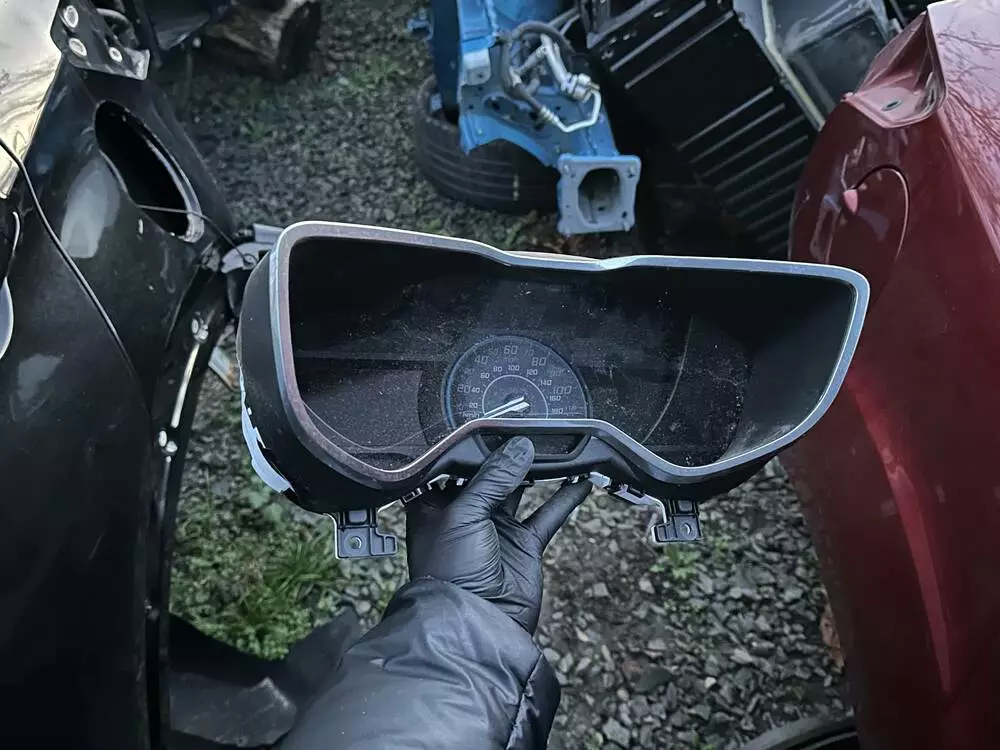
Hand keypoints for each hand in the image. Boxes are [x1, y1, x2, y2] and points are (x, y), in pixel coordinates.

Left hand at [406, 437, 590, 632]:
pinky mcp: (522, 544)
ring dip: (538, 470)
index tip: (498, 422)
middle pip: (491, 473)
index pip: (456, 463)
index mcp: (436, 503)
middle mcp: (465, 513)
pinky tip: (579, 480)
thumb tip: (521, 446)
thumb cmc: (451, 573)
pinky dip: (564, 498)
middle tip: (532, 428)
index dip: (475, 444)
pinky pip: (547, 514)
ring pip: (521, 489)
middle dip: (509, 453)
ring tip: (556, 446)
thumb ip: (493, 478)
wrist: (476, 626)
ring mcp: (496, 528)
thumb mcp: (464, 514)